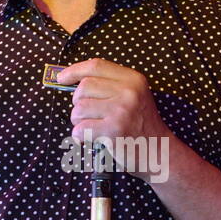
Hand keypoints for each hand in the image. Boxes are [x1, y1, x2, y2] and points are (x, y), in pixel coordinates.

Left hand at [56, 57, 169, 182]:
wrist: (159, 152)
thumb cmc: (140, 125)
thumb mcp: (134, 96)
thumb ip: (110, 85)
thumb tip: (73, 80)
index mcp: (133, 79)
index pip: (96, 66)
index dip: (74, 71)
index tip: (61, 78)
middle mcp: (129, 92)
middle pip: (83, 87)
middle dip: (78, 103)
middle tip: (89, 115)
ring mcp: (122, 111)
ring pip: (79, 109)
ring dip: (78, 121)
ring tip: (92, 127)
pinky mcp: (114, 130)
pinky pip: (80, 129)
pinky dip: (79, 136)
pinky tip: (90, 138)